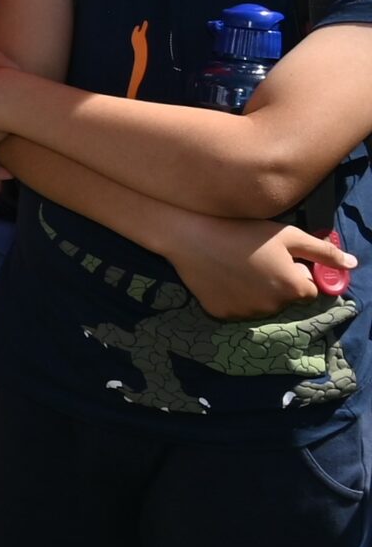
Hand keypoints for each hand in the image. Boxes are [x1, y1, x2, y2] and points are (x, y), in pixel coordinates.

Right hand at [169, 217, 355, 320]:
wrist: (193, 236)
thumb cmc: (244, 231)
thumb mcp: (288, 235)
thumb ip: (323, 252)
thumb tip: (352, 264)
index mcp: (293, 288)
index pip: (310, 290)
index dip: (299, 273)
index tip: (282, 259)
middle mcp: (272, 307)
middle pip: (286, 300)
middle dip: (279, 284)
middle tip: (259, 260)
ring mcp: (246, 313)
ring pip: (262, 306)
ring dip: (258, 293)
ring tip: (240, 268)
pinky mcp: (222, 315)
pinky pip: (238, 310)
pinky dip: (235, 298)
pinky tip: (224, 278)